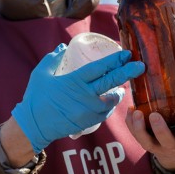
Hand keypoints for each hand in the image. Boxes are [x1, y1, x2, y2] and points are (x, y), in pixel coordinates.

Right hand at [12, 44, 144, 153]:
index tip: (127, 54)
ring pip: (111, 100)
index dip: (114, 60)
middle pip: (111, 82)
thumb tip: (64, 47)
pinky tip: (111, 101)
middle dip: (127, 73)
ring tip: (122, 86)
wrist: (33, 126)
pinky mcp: (88, 121)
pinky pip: (105, 112)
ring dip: (118, 92)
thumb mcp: (41, 74)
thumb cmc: (36, 98)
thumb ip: (53, 58)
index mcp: (74, 81)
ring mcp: (88, 111)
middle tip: (141, 66)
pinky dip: (109, 106)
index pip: (99, 69)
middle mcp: (84, 96)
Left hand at [125, 78, 174, 170]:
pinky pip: (135, 136)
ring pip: (146, 142)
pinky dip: (130, 124)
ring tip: (136, 112)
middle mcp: (174, 144)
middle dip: (159, 129)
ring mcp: (158, 146)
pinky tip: (130, 110)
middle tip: (154, 115)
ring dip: (139, 129)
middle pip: (166, 140)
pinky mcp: (145, 143)